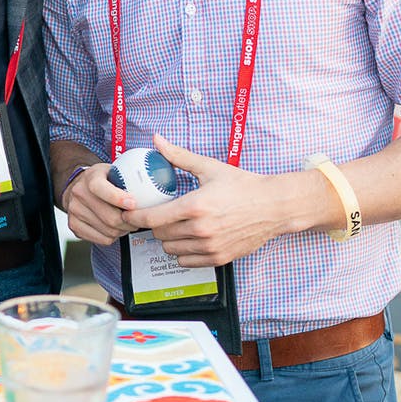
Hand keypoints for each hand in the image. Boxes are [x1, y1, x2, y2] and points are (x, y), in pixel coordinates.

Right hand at [63, 163, 136, 246]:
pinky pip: (102, 239)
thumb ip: (129, 178)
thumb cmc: (103, 180)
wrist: (79, 186)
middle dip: (129, 222)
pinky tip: (115, 228)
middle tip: (138, 219)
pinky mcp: (74, 225)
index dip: (118, 198)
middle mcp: (79, 193)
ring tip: (127, 223)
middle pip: (109, 217)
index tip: (133, 204)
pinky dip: (113, 237)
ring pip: (108, 231)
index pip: (101, 189)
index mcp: (91, 177)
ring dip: (123, 230)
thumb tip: (152, 189)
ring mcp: (75, 211)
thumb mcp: (114, 171)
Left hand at [120, 137, 289, 266]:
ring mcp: (210, 247)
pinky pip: (186, 261)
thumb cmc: (242, 185)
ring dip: (169, 239)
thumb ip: (179, 156)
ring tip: (176, 226)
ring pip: (170, 250)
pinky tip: (189, 238)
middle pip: (159, 235)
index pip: (152, 219)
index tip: (127, 213)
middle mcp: (200, 230)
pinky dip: (183, 252)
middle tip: (160, 215)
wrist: (273, 206)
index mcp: (195, 206)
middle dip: (155, 225)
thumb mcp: (209, 167)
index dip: (135, 217)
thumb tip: (156, 140)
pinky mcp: (219, 258)